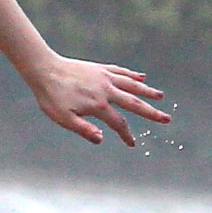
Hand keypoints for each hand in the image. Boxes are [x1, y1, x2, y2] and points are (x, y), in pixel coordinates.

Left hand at [29, 55, 169, 146]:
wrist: (44, 69)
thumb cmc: (51, 97)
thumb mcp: (63, 118)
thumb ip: (83, 130)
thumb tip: (102, 140)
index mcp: (98, 105)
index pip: (119, 123)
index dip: (127, 135)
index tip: (132, 144)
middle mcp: (106, 89)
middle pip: (134, 102)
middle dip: (151, 112)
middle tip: (167, 119)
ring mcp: (104, 77)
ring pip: (131, 84)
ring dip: (147, 91)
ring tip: (161, 96)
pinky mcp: (99, 68)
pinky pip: (120, 71)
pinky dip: (132, 75)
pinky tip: (141, 77)